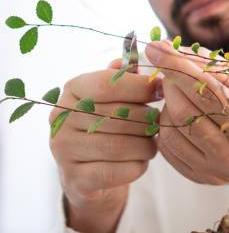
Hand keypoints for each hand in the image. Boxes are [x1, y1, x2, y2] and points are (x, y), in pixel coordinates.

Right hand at [49, 59, 162, 232]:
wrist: (88, 174)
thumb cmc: (108, 124)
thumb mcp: (113, 96)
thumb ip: (127, 76)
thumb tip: (145, 54)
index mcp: (73, 89)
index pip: (111, 83)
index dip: (142, 86)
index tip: (163, 90)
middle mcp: (62, 118)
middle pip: (122, 115)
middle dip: (149, 120)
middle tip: (158, 123)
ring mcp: (64, 150)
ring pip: (126, 145)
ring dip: (148, 145)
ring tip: (151, 142)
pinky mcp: (77, 179)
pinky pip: (124, 170)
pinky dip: (140, 166)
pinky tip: (139, 161)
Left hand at [145, 41, 228, 184]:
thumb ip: (213, 67)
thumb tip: (170, 48)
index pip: (207, 92)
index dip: (179, 67)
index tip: (157, 48)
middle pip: (185, 112)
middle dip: (171, 83)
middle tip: (171, 69)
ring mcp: (213, 170)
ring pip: (170, 131)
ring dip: (167, 105)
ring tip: (178, 94)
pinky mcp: (198, 177)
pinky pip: (167, 149)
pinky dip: (165, 126)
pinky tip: (178, 115)